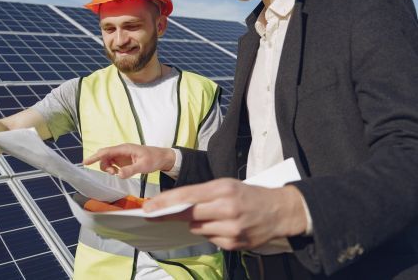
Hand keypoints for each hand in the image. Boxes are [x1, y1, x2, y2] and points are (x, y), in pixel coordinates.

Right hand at [83, 144, 175, 177]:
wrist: (162, 158)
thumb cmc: (154, 158)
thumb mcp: (143, 166)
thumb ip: (131, 170)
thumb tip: (119, 175)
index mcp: (125, 148)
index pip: (106, 152)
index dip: (95, 157)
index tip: (85, 162)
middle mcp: (121, 150)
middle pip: (104, 156)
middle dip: (102, 164)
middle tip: (111, 173)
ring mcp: (122, 155)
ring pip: (107, 160)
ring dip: (108, 168)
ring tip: (116, 174)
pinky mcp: (124, 160)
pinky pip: (113, 164)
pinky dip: (112, 169)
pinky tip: (119, 173)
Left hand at [143, 178, 306, 250]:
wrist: (279, 211)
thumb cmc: (248, 195)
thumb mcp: (226, 185)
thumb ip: (202, 194)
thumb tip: (175, 205)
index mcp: (224, 189)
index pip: (187, 196)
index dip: (165, 202)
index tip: (148, 207)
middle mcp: (227, 208)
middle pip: (189, 214)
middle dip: (170, 214)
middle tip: (154, 213)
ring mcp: (232, 228)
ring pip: (197, 228)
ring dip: (197, 222)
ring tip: (212, 215)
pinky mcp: (235, 244)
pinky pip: (210, 239)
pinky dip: (211, 232)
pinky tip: (223, 226)